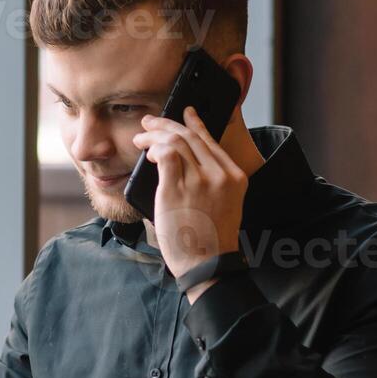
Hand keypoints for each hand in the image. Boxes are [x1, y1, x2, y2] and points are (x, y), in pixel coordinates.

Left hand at [132, 107, 246, 296]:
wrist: (207, 264)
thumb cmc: (208, 241)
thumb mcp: (223, 206)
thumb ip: (211, 184)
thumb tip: (181, 163)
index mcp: (235, 177)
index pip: (211, 141)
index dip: (195, 124)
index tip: (185, 113)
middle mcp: (220, 174)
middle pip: (191, 136)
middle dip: (167, 124)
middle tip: (150, 121)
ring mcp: (200, 180)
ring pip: (175, 141)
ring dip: (155, 135)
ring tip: (141, 137)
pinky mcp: (178, 188)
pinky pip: (165, 155)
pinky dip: (153, 148)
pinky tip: (146, 152)